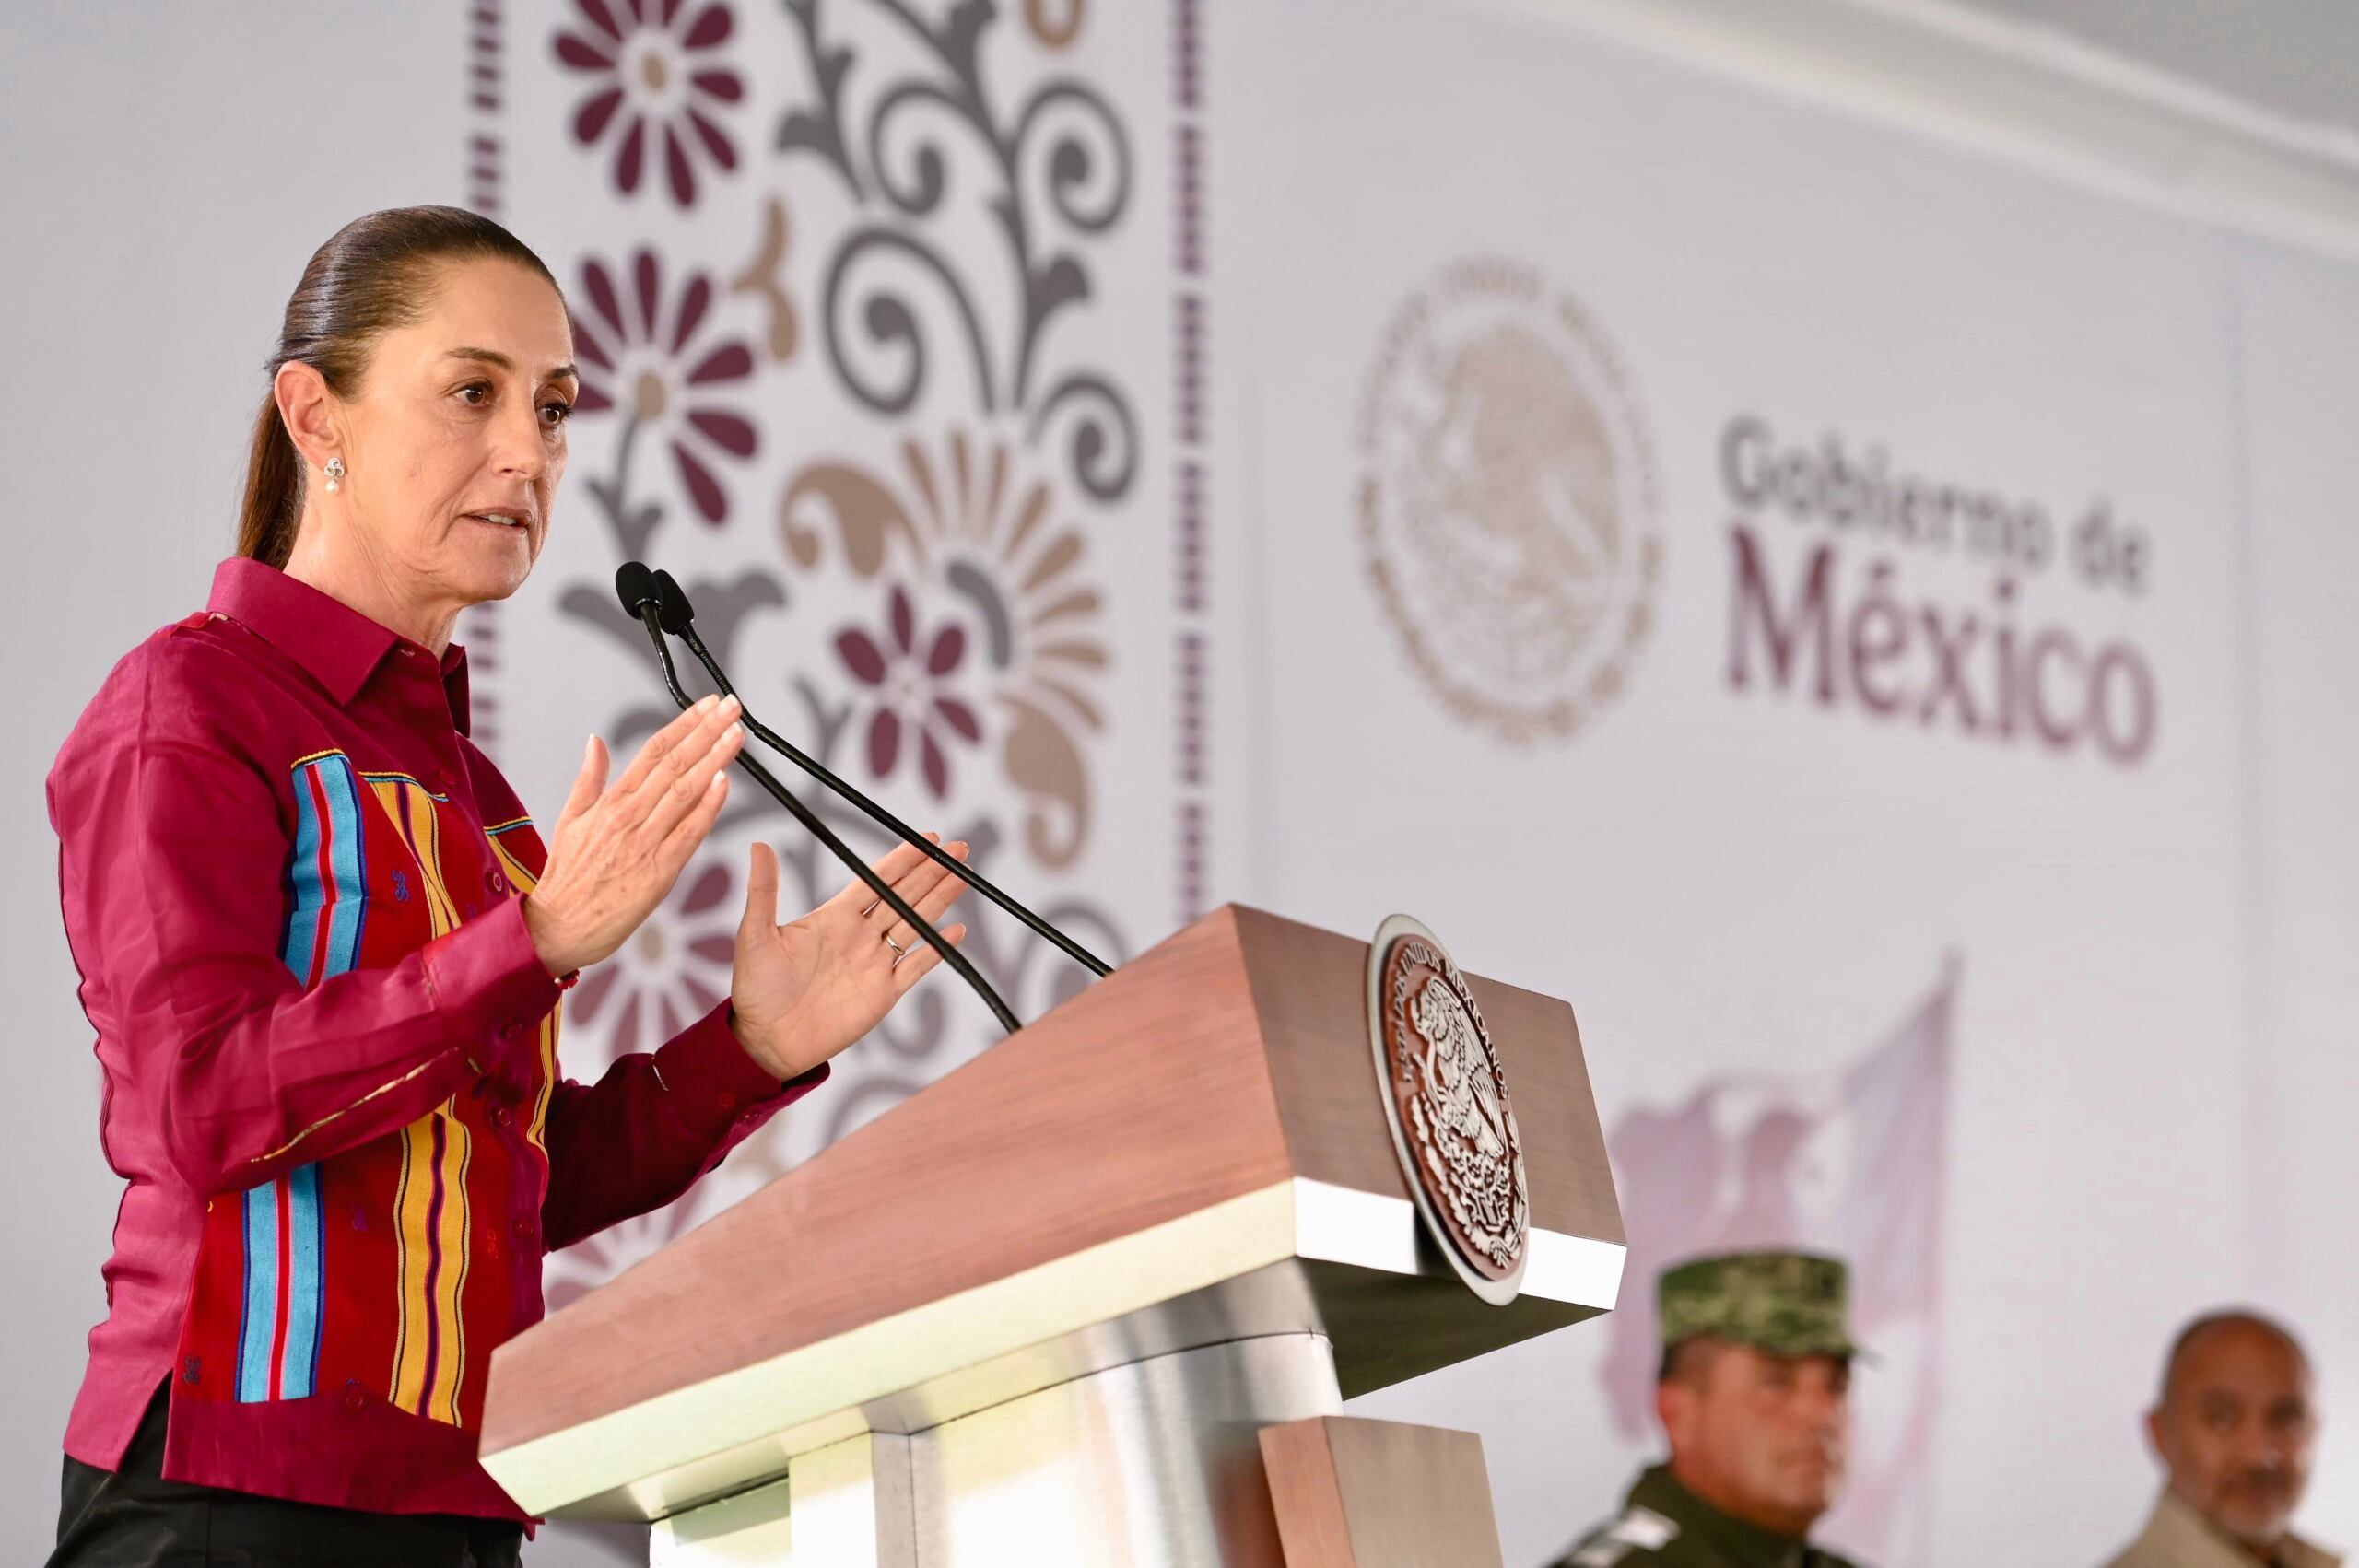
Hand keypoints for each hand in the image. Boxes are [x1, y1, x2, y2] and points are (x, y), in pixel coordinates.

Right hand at [522, 695, 744, 975]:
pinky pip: (688, 834)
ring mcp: (645, 842)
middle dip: (708, 731)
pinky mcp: (659, 872)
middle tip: (732, 707)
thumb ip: (589, 779)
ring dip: (714, 760)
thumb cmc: (566, 878)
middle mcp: (629, 816)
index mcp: (611, 802)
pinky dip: (707, 807)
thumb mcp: (570, 819)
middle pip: (675, 764)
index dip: (685, 725)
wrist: (557, 927)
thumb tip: (596, 742)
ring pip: (685, 792)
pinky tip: (724, 784)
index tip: (707, 706)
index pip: (654, 751)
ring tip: (736, 734)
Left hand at [727, 833, 971, 1080]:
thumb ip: (764, 890)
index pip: (877, 880)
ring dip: (941, 899)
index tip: (927, 839)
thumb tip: (758, 845)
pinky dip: (937, 949)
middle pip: (905, 896)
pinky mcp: (884, 993)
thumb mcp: (755, 934)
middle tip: (959, 848)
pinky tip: (956, 930)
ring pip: (917, 923)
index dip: (904, 859)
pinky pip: (917, 966)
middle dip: (933, 871)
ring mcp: (875, 963)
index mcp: (835, 917)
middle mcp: (860, 935)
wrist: (766, 1041)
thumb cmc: (755, 988)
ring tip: (963, 876)